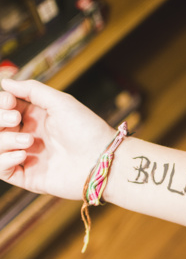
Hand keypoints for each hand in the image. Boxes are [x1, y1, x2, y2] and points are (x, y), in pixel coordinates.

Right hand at [0, 79, 115, 199]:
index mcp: (36, 116)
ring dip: (3, 140)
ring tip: (29, 140)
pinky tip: (23, 154)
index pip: (4, 107)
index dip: (1, 102)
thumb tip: (5, 82)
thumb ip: (32, 90)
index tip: (9, 101)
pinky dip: (3, 160)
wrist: (102, 159)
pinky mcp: (28, 176)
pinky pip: (0, 169)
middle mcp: (28, 135)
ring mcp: (27, 156)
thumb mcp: (61, 102)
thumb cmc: (87, 129)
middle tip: (15, 118)